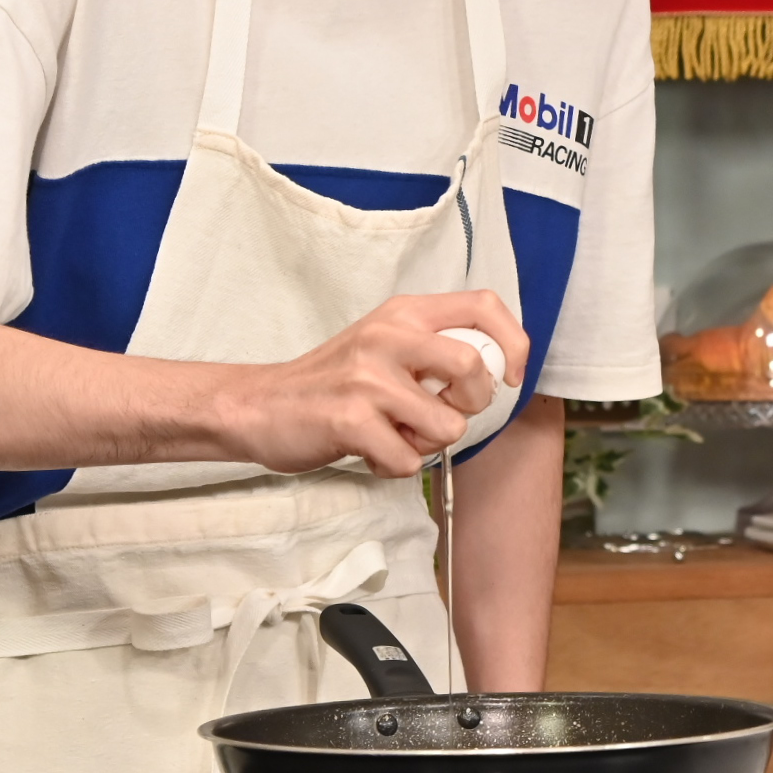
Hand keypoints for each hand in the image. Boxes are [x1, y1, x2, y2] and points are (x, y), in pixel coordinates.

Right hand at [214, 291, 529, 477]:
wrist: (258, 406)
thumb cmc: (332, 382)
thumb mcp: (384, 344)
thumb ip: (434, 346)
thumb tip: (498, 368)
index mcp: (404, 313)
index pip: (484, 306)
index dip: (514, 343)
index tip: (508, 376)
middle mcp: (388, 336)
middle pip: (474, 368)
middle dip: (471, 405)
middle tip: (440, 413)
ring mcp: (367, 378)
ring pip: (448, 425)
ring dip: (427, 444)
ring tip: (395, 435)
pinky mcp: (349, 420)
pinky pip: (408, 460)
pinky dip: (394, 466)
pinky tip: (369, 451)